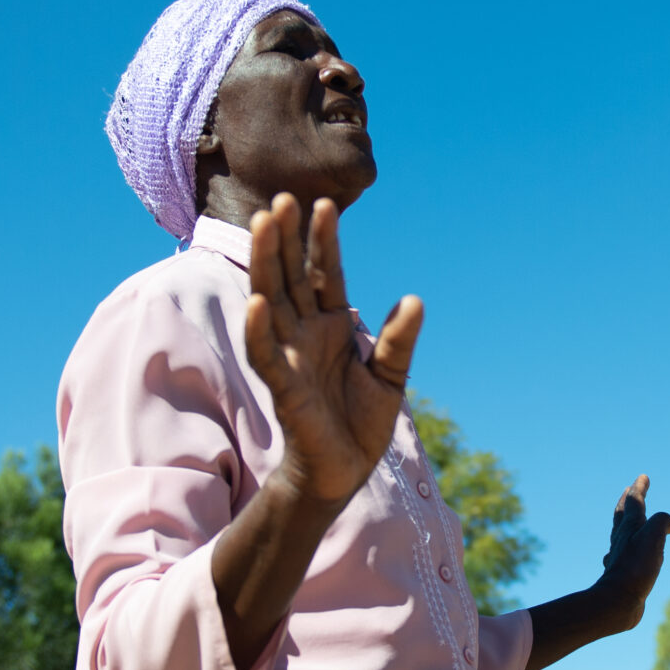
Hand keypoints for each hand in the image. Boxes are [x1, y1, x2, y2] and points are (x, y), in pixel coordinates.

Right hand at [239, 194, 423, 504]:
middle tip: (281, 198)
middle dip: (288, 239)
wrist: (343, 472)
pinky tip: (256, 301)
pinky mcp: (283, 387)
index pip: (326, 274)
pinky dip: (259, 329)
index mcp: (331, 325)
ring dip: (266, 265)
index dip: (324, 241)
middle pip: (292, 277)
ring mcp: (291, 356)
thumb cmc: (361, 423)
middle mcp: (306, 333)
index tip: (324, 203)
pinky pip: (266, 354)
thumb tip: (413, 299)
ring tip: (264, 225)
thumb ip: (399, 340)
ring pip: (272, 302)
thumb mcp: (390, 376)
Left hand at [595, 474, 669, 632]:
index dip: (639, 488)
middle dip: (628, 501)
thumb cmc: (636, 568)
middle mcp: (622, 539)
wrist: (618, 601)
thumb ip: (662, 522)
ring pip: (622, 534)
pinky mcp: (622, 574)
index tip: (643, 476)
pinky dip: (629, 549)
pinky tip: (628, 554)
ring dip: (628, 524)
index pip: (634, 502)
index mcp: (629, 527)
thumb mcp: (653, 538)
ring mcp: (620, 556)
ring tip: (633, 522)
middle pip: (622, 515)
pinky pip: (625, 555)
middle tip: (630, 491)